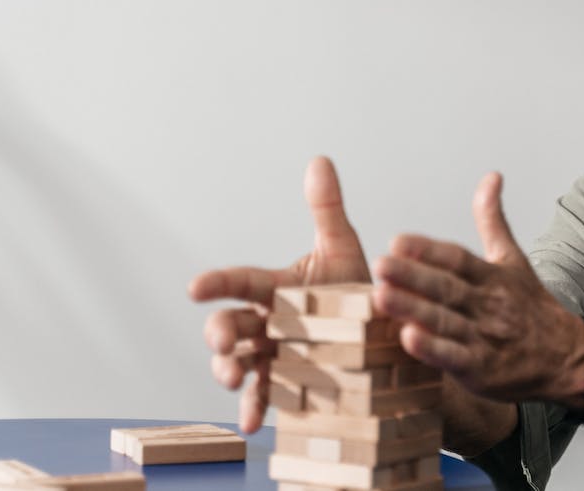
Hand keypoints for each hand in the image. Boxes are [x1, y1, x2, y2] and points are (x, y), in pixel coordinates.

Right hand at [187, 157, 369, 432]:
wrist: (387, 337)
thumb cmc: (358, 292)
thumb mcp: (345, 251)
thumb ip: (328, 210)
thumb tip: (320, 160)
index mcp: (277, 290)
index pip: (240, 282)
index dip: (217, 284)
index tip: (195, 287)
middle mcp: (269, 324)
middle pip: (231, 327)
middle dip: (221, 334)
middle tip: (224, 343)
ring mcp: (277, 357)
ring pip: (239, 363)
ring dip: (229, 372)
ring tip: (236, 379)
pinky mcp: (290, 387)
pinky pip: (265, 399)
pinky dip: (254, 410)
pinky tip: (251, 423)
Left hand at [371, 173, 583, 407]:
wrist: (568, 356)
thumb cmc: (532, 306)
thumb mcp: (513, 259)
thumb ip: (492, 220)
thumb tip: (491, 176)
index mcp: (492, 276)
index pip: (458, 259)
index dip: (428, 250)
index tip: (397, 241)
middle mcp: (488, 304)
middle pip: (447, 287)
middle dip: (412, 276)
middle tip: (380, 265)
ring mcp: (485, 337)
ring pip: (445, 321)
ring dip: (413, 309)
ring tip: (380, 297)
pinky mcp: (482, 370)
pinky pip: (454, 358)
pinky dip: (432, 350)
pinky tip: (408, 339)